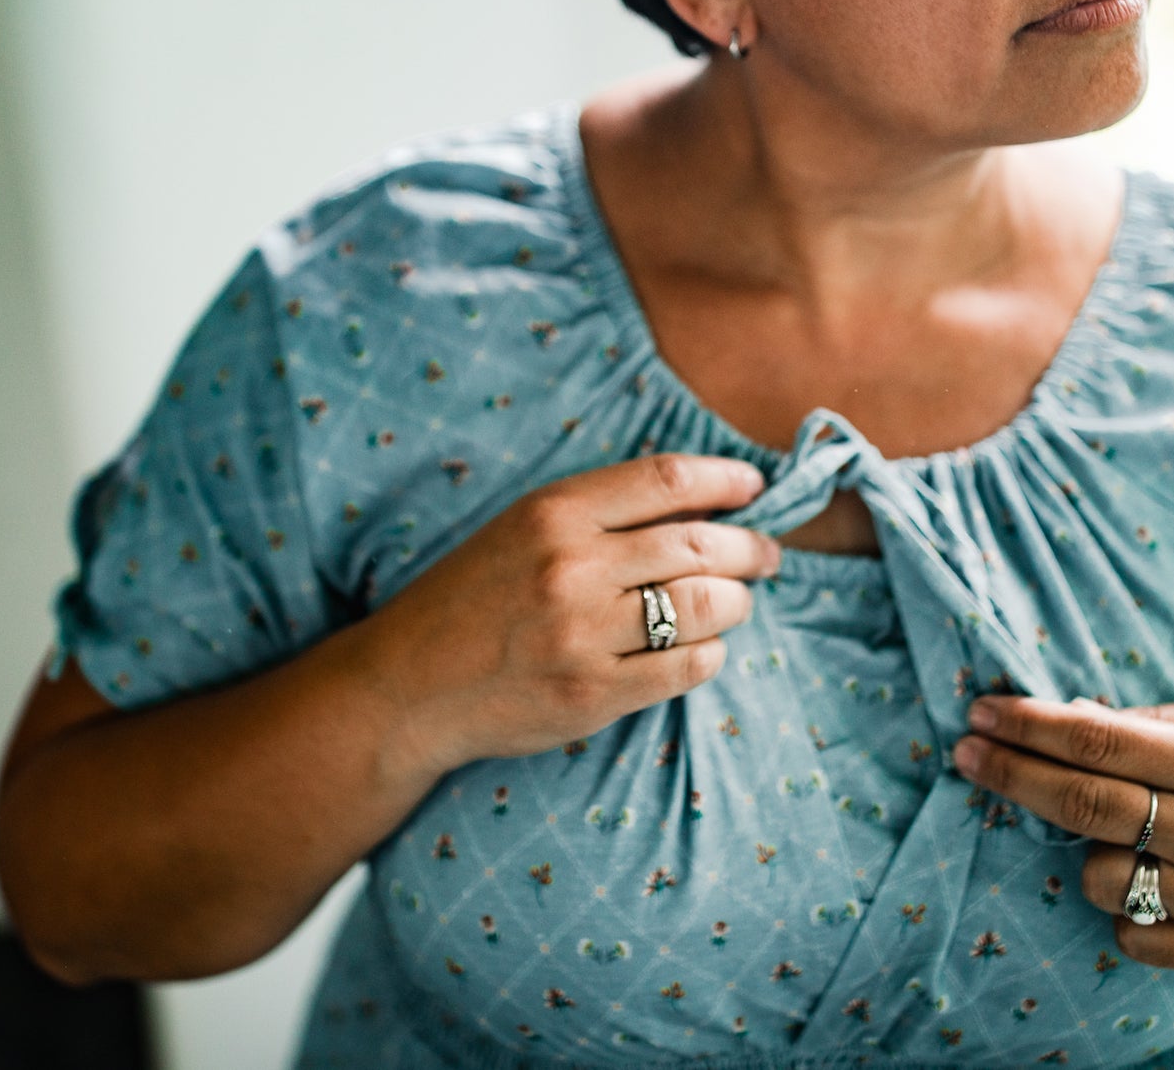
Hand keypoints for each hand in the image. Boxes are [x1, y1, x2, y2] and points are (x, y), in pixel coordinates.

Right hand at [352, 453, 780, 776]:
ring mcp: (582, 635)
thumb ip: (602, 513)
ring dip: (737, 601)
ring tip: (737, 601)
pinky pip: (688, 666)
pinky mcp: (591, 695)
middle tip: (766, 554)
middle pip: (700, 543)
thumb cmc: (472, 598)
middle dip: (750, 547)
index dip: (726, 479)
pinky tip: (704, 647)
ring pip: (706, 605)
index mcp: (554, 513)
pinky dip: (711, 652)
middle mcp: (571, 567)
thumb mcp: (522, 529)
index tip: (754, 486)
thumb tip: (705, 500)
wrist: (406, 685)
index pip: (667, 479)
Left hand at [950, 696, 1173, 973]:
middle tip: (964, 752)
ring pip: (1101, 875)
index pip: (1101, 742)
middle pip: (1084, 805)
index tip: (982, 712)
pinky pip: (1130, 934)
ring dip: (1088, 847)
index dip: (1032, 726)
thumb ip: (1159, 722)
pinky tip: (1150, 876)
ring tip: (1124, 828)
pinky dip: (1124, 905)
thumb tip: (1070, 717)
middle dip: (1012, 775)